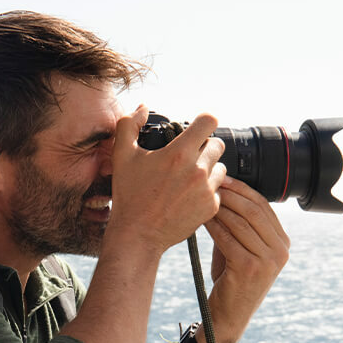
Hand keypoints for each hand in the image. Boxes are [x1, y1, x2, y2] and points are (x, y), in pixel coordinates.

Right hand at [109, 107, 226, 251]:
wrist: (138, 234)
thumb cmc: (128, 195)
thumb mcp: (121, 156)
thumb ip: (129, 124)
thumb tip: (142, 108)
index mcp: (179, 153)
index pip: (209, 121)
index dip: (203, 122)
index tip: (196, 129)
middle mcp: (197, 170)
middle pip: (218, 144)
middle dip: (204, 147)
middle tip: (188, 158)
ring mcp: (206, 190)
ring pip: (220, 167)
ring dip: (208, 169)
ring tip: (187, 178)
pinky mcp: (211, 207)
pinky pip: (218, 189)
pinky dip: (207, 191)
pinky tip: (188, 196)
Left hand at [200, 176, 289, 342]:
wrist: (228, 316)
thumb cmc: (231, 280)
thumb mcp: (240, 249)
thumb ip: (237, 225)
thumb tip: (221, 192)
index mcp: (283, 242)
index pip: (264, 206)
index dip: (242, 189)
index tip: (222, 177)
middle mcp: (281, 250)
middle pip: (254, 210)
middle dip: (230, 194)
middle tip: (209, 182)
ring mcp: (269, 260)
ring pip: (241, 222)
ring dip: (219, 207)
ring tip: (202, 197)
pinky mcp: (250, 268)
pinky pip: (228, 239)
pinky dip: (214, 226)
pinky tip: (201, 218)